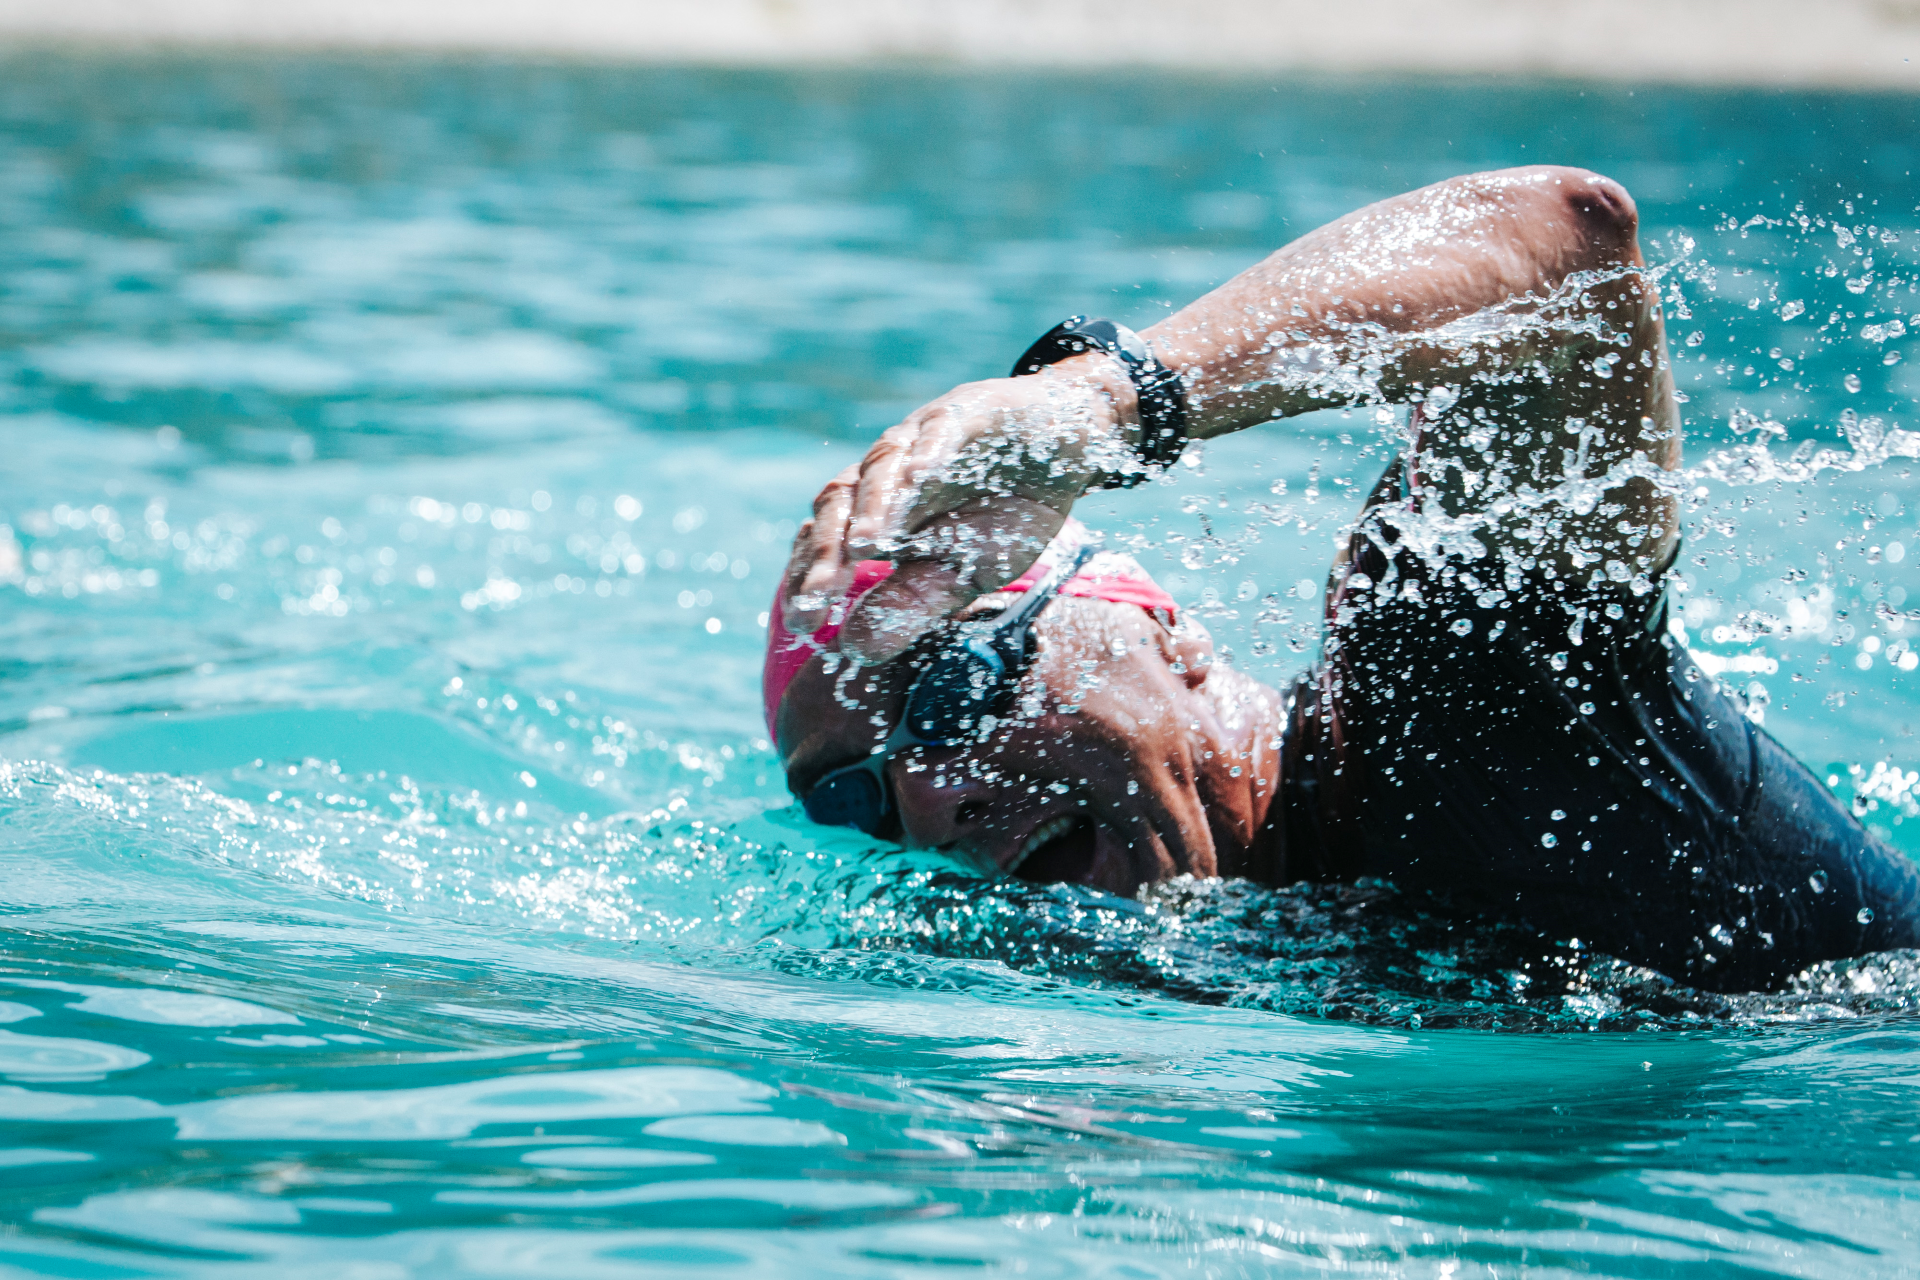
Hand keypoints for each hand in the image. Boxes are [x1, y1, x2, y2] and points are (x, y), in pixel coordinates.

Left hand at [780, 356, 1135, 661]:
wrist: (1065, 448)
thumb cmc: (1006, 514)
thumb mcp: (961, 575)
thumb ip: (909, 607)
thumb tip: (852, 649)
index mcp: (877, 515)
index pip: (828, 545)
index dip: (810, 582)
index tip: (802, 625)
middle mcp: (885, 474)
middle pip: (839, 504)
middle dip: (826, 552)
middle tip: (817, 597)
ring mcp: (918, 439)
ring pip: (882, 466)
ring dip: (875, 505)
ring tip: (866, 545)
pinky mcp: (962, 412)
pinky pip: (939, 432)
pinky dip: (928, 455)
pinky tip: (919, 479)